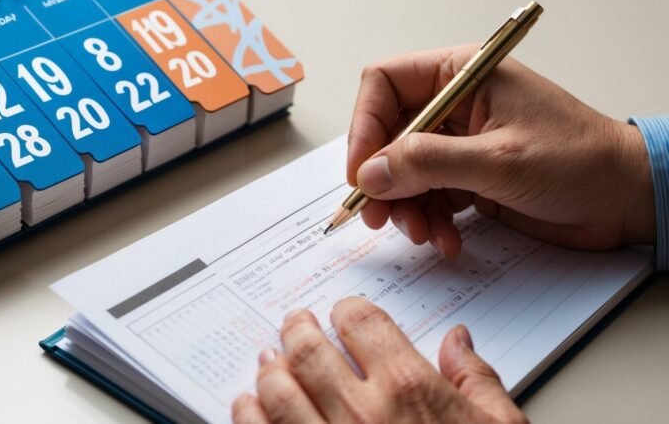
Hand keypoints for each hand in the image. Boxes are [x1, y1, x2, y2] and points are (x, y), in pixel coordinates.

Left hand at [232, 298, 526, 423]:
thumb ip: (477, 379)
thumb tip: (458, 340)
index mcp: (410, 390)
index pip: (362, 322)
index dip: (347, 310)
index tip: (343, 313)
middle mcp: (362, 411)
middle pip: (310, 348)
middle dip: (299, 329)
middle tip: (296, 324)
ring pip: (278, 387)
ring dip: (270, 367)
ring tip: (270, 360)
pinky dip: (247, 413)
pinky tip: (248, 404)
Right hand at [348, 45, 654, 256]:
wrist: (625, 200)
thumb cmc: (581, 162)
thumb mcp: (497, 160)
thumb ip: (427, 164)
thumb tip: (370, 172)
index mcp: (463, 76)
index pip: (386, 84)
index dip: (365, 126)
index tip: (361, 171)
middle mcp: (456, 106)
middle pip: (389, 134)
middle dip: (382, 178)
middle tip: (378, 214)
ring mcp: (461, 144)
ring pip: (404, 171)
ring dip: (406, 207)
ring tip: (422, 232)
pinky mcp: (468, 177)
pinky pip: (429, 196)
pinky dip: (430, 220)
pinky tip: (446, 238)